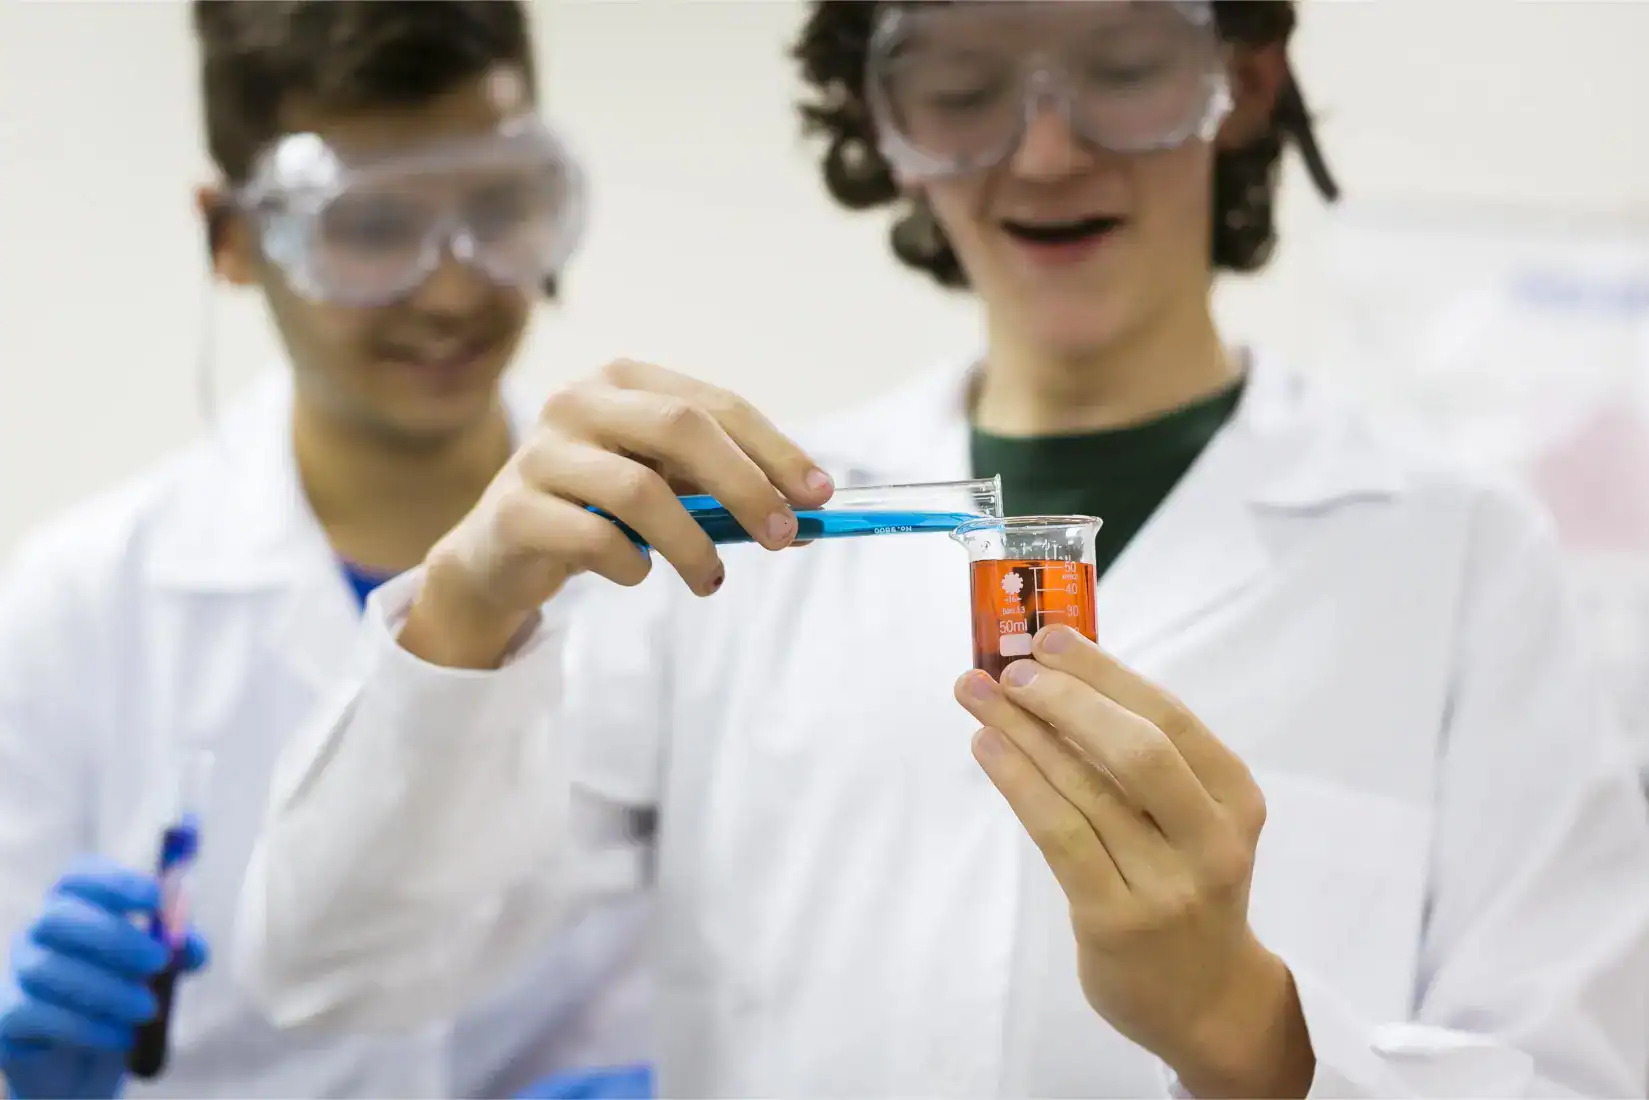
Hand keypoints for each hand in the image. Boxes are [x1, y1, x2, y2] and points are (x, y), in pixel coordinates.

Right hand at [1, 857, 209, 1099]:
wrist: (84, 1060)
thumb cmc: (125, 992)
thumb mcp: (161, 969)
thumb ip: (180, 951)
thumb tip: (187, 946)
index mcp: (77, 904)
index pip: (80, 876)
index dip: (116, 882)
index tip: (155, 899)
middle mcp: (39, 930)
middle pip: (58, 916)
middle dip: (112, 936)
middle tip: (158, 960)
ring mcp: (19, 971)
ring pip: (48, 968)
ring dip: (106, 989)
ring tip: (148, 1010)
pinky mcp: (7, 1016)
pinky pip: (36, 1013)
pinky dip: (86, 1026)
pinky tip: (122, 1036)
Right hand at [402, 360, 832, 667]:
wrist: (498, 554)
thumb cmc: (596, 510)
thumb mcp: (663, 486)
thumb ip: (724, 490)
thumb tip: (810, 517)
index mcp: (624, 380)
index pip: (715, 405)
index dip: (774, 449)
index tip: (820, 495)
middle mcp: (579, 401)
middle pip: (681, 428)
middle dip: (744, 485)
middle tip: (781, 537)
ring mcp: (541, 452)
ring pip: (640, 490)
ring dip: (692, 543)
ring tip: (710, 579)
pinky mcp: (516, 509)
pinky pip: (595, 539)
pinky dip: (632, 565)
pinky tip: (637, 573)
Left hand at [955, 626, 1313, 1098]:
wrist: (1208, 1002)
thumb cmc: (1187, 886)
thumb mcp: (1194, 819)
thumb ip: (1146, 758)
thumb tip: (1059, 674)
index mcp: (1236, 798)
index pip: (1168, 716)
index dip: (1104, 671)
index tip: (1051, 636)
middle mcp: (1210, 840)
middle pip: (1134, 749)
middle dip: (1065, 697)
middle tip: (1009, 669)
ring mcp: (1166, 886)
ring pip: (1085, 790)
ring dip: (1023, 731)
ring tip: (976, 694)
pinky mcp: (1116, 921)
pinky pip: (1059, 835)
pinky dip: (1018, 781)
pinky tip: (987, 748)